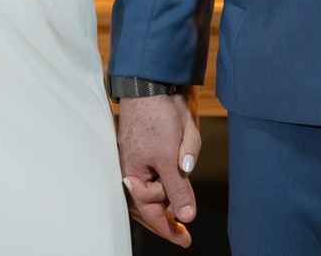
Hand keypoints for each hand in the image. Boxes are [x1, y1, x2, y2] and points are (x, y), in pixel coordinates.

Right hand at [117, 93, 200, 246]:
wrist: (155, 80)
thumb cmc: (157, 117)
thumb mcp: (171, 157)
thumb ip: (178, 189)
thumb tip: (186, 216)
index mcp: (134, 174)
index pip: (151, 210)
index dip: (168, 228)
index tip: (184, 240)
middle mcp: (134, 169)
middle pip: (150, 204)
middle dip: (166, 217)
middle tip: (183, 233)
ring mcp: (141, 158)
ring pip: (157, 188)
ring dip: (169, 198)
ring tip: (180, 211)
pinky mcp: (151, 147)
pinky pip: (159, 171)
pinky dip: (169, 181)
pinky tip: (177, 183)